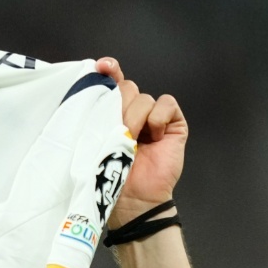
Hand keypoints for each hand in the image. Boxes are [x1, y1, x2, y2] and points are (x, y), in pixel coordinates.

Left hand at [93, 57, 186, 226]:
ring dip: (136, 117)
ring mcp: (153, 118)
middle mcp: (132, 113)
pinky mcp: (173, 124)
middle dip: (119, 106)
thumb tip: (94, 86)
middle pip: (126, 88)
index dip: (108, 72)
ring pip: (143, 97)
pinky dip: (160, 116)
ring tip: (133, 141)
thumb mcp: (95, 141)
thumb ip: (95, 114)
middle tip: (116, 130)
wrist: (134, 200)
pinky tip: (155, 135)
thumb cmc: (110, 176)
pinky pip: (167, 103)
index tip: (101, 67)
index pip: (110, 84)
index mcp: (111, 116)